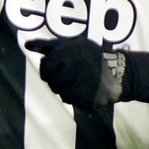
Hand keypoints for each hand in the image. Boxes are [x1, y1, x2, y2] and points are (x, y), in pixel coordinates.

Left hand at [25, 36, 148, 109]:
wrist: (121, 71)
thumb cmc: (92, 56)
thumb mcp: (72, 45)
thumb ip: (49, 45)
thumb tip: (27, 44)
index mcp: (69, 52)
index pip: (45, 67)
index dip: (47, 72)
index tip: (56, 71)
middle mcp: (75, 66)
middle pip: (52, 83)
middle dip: (58, 83)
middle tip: (71, 78)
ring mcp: (83, 82)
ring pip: (62, 95)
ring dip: (68, 92)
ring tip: (80, 84)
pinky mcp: (90, 97)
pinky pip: (75, 103)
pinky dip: (79, 100)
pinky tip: (88, 92)